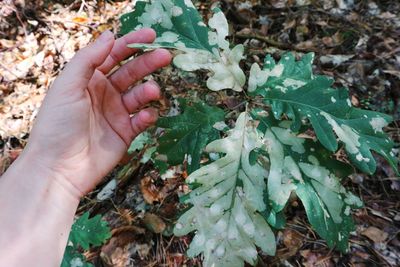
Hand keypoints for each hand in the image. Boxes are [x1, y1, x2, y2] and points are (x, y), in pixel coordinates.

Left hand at [25, 29, 171, 197]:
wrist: (59, 168)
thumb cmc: (58, 124)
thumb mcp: (68, 85)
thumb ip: (89, 59)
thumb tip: (110, 35)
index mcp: (89, 79)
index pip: (114, 55)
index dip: (132, 43)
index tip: (151, 35)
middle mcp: (104, 94)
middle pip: (131, 72)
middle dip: (148, 63)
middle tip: (165, 56)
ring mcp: (116, 114)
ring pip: (139, 95)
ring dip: (149, 90)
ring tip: (152, 91)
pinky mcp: (125, 133)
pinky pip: (142, 120)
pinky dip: (148, 116)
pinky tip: (147, 115)